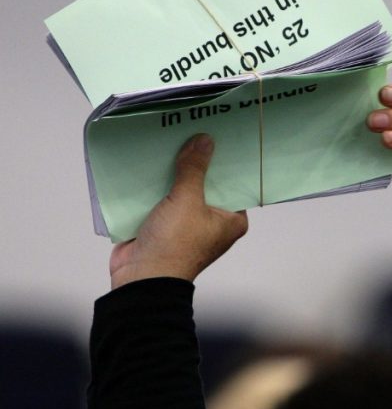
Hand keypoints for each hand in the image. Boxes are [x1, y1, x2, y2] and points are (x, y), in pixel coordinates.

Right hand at [108, 134, 248, 289]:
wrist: (140, 278)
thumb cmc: (174, 245)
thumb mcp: (187, 201)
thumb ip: (194, 170)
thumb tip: (204, 141)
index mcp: (231, 220)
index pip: (234, 183)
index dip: (226, 161)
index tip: (221, 135)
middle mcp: (212, 221)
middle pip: (205, 183)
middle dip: (196, 162)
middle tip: (192, 130)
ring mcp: (186, 222)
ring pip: (182, 188)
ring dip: (174, 171)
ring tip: (170, 138)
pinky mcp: (162, 223)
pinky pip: (161, 196)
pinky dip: (155, 183)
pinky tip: (149, 159)